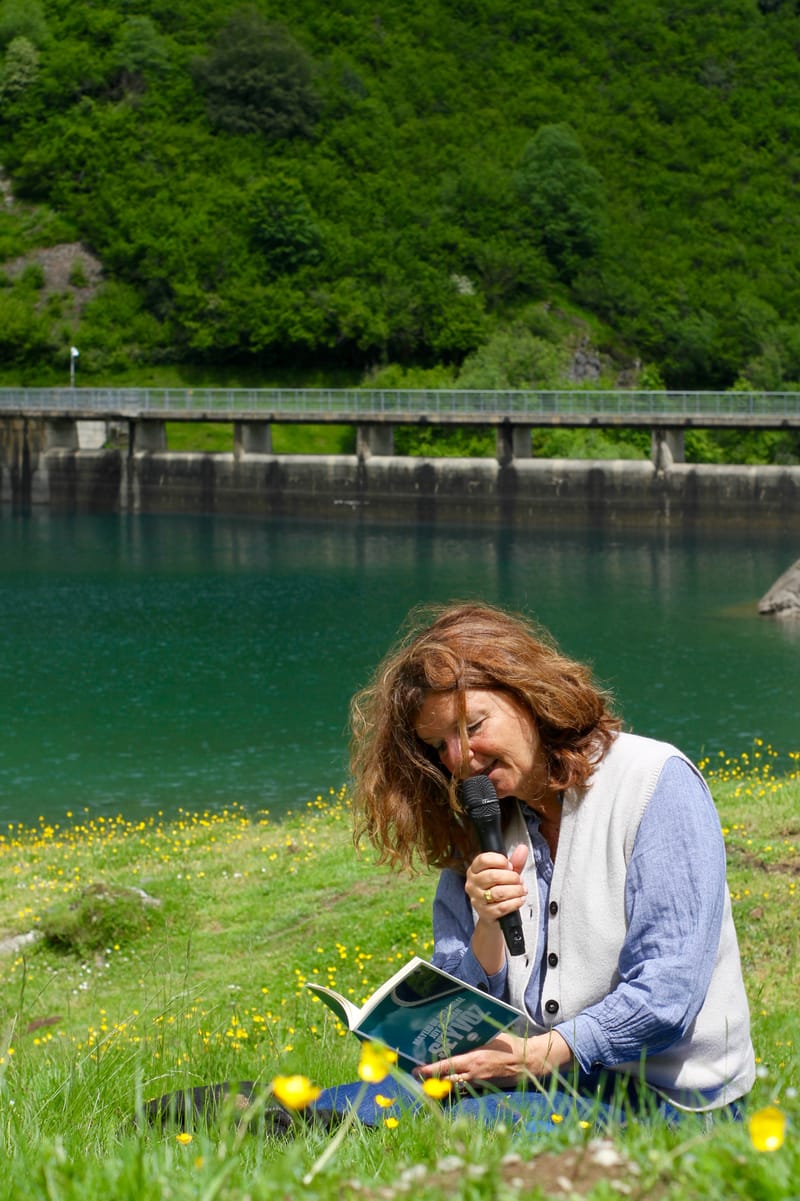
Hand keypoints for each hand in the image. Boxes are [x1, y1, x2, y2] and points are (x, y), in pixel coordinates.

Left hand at [415, 1030, 573, 1088]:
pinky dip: (455, 1085)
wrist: (529, 1062)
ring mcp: (479, 1083)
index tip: (416, 1069)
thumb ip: (474, 1036)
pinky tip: (449, 1082)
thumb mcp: (491, 1036)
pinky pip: (465, 1088)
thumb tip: (459, 1029)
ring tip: (429, 1080)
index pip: (446, 1065)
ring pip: (454, 1085)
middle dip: (431, 1078)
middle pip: (446, 1079)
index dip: (429, 1069)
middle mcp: (473, 1074)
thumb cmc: (510, 1045)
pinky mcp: (484, 1087)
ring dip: (441, 1083)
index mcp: (473, 1059)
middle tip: (417, 1076)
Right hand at [465, 843, 527, 974]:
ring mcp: (477, 900)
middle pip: (493, 876)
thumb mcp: (505, 874)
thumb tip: (522, 848)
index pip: (483, 859)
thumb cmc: (498, 890)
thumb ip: (514, 861)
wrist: (493, 916)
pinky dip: (515, 902)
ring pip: (499, 892)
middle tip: (519, 880)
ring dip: (515, 890)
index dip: (500, 861)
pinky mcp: (485, 913)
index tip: (509, 865)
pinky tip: (520, 899)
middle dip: (512, 877)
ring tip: (522, 890)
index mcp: (474, 870)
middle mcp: (472, 884)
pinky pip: (502, 907)